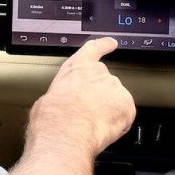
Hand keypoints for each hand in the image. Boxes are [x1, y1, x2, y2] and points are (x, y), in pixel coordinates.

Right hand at [28, 37, 135, 155]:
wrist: (66, 132)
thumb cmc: (53, 117)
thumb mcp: (47, 98)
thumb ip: (61, 93)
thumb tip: (58, 102)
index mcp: (76, 68)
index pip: (94, 49)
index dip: (104, 45)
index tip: (111, 43)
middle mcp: (98, 73)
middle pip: (105, 82)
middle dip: (101, 96)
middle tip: (89, 113)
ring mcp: (114, 87)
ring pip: (116, 100)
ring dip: (109, 111)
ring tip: (93, 124)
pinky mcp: (127, 104)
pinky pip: (125, 115)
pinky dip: (119, 123)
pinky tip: (103, 130)